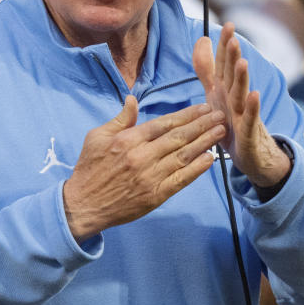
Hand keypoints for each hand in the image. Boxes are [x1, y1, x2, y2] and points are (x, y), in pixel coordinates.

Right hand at [62, 96, 226, 241]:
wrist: (83, 205)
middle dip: (202, 125)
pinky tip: (210, 159)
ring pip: (183, 156)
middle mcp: (141, 156)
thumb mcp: (96, 137)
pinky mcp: (154, 196)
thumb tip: (132, 100)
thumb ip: (119, 119)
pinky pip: (181, 180)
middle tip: (221, 115)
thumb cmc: (89, 169)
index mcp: (128, 140)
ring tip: (220, 132)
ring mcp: (149, 177)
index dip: (186, 115)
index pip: (164, 123)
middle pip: (178, 137)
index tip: (203, 107)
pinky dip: (197, 169)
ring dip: (205, 143)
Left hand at [192, 22, 290, 187]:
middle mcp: (235, 97)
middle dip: (233, 56)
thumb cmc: (231, 122)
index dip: (224, 45)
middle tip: (233, 37)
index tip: (227, 24)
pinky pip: (249, 119)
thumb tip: (201, 39)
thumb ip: (207, 68)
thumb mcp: (215, 93)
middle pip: (233, 74)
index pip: (223, 63)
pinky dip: (252, 108)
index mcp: (224, 87)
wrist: (250, 155)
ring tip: (242, 62)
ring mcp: (243, 113)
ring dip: (242, 78)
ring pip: (241, 93)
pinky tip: (254, 95)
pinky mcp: (248, 132)